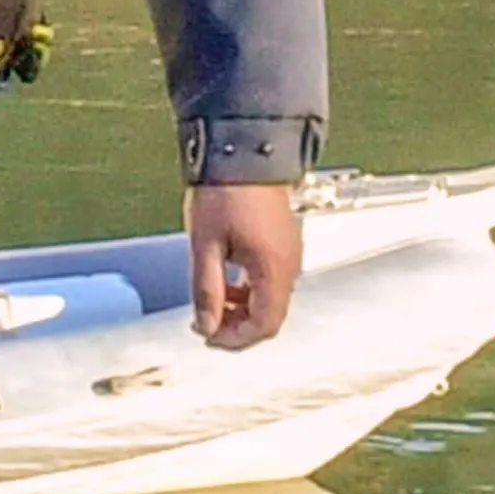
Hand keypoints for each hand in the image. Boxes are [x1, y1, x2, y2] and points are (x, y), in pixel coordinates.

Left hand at [186, 185, 300, 351]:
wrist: (243, 154)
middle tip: (206, 323)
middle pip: (270, 316)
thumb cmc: (223, 194)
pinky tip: (225, 282)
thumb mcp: (205, 246)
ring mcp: (290, 254)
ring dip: (242, 309)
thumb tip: (207, 326)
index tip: (207, 337)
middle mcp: (289, 265)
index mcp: (274, 268)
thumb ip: (207, 290)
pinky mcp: (283, 244)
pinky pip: (271, 281)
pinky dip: (249, 291)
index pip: (265, 324)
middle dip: (238, 327)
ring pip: (270, 299)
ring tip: (211, 302)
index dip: (236, 339)